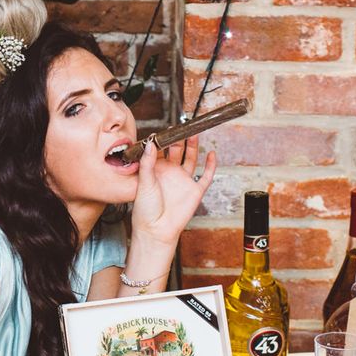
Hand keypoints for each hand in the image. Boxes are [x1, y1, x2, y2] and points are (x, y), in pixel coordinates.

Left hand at [130, 135, 216, 249]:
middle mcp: (170, 173)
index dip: (163, 139)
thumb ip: (148, 162)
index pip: (160, 149)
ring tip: (194, 133)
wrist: (156, 230)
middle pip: (176, 150)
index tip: (164, 128)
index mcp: (155, 169)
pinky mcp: (195, 190)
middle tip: (181, 126)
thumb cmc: (145, 209)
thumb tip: (151, 143)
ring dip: (193, 146)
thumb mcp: (144, 181)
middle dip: (179, 138)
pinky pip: (206, 176)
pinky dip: (210, 165)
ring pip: (191, 158)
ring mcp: (183, 180)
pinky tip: (211, 154)